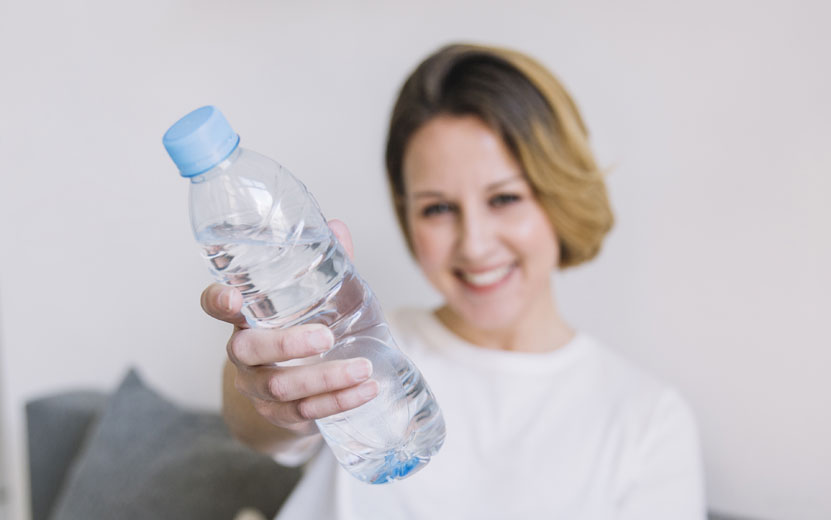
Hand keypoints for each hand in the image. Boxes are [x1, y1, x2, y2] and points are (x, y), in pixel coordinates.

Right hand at [201, 220, 379, 438]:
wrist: (298, 393)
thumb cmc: (307, 330)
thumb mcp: (317, 299)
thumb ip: (326, 266)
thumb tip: (336, 227)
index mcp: (247, 318)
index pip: (216, 306)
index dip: (218, 300)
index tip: (232, 296)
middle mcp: (245, 355)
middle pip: (248, 351)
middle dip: (287, 344)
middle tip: (325, 337)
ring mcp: (259, 389)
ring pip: (281, 387)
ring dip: (326, 378)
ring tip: (363, 368)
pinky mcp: (281, 416)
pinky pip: (305, 413)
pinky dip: (339, 402)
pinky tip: (366, 390)